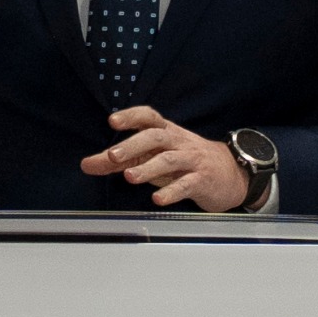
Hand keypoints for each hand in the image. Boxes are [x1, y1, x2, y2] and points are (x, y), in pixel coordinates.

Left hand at [80, 106, 248, 212]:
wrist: (230, 173)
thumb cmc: (184, 162)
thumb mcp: (153, 157)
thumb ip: (120, 161)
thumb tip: (87, 164)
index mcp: (166, 133)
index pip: (148, 117)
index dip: (131, 116)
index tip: (113, 121)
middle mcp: (178, 143)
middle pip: (155, 137)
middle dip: (133, 145)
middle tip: (113, 156)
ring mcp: (191, 160)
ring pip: (170, 160)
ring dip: (148, 169)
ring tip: (130, 178)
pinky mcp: (202, 181)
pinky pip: (186, 184)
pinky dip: (171, 192)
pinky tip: (158, 200)